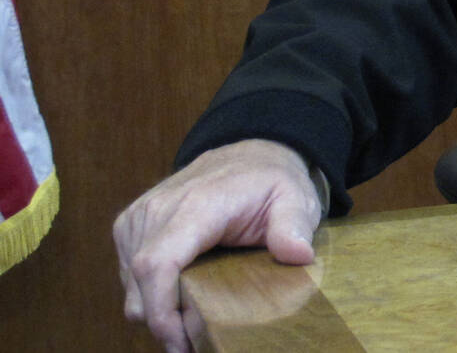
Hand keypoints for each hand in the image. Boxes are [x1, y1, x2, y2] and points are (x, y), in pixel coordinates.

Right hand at [114, 139, 324, 352]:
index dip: (161, 311)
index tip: (180, 343)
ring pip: (130, 285)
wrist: (248, 154)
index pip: (157, 264)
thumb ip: (293, 226)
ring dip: (156, 310)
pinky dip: (149, 294)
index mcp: (195, 205)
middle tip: (195, 344)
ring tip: (192, 324)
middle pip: (140, 282)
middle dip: (162, 322)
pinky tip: (180, 298)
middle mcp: (157, 209)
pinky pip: (128, 275)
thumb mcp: (295, 198)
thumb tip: (298, 255)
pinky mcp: (130, 226)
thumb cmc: (271, 180)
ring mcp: (138, 217)